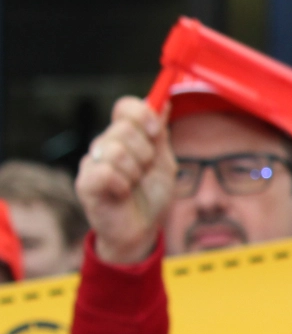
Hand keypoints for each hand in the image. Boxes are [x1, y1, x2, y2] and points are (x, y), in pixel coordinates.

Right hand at [76, 97, 176, 264]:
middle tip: (144, 171)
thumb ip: (160, 136)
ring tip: (133, 185)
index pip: (125, 106)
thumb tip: (164, 104)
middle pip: (123, 128)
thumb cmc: (151, 196)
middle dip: (145, 153)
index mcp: (124, 137)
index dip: (142, 115)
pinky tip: (123, 194)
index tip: (156, 132)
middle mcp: (104, 145)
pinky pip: (106, 172)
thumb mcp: (164, 163)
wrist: (142, 230)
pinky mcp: (85, 183)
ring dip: (135, 172)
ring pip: (116, 150)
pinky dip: (123, 184)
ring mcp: (91, 163)